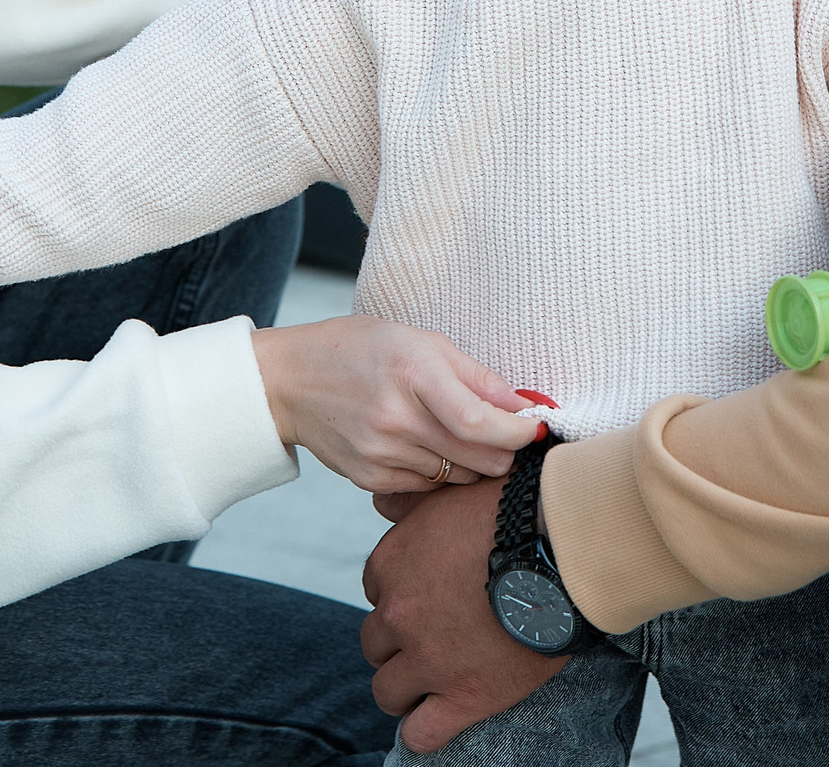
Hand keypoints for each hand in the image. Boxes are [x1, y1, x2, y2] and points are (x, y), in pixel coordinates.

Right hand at [251, 316, 545, 494]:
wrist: (289, 382)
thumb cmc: (360, 350)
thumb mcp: (421, 342)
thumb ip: (478, 377)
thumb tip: (528, 406)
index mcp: (413, 374)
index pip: (481, 423)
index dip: (520, 433)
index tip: (539, 428)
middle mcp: (396, 420)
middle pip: (481, 460)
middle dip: (505, 450)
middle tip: (504, 432)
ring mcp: (381, 455)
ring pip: (459, 478)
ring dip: (472, 462)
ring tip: (456, 434)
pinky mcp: (371, 479)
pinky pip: (428, 487)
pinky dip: (440, 471)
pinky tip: (424, 445)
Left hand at [362, 477, 565, 752]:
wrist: (562, 543)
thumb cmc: (515, 509)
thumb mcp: (451, 490)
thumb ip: (409, 501)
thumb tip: (381, 507)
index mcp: (392, 562)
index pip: (375, 591)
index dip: (403, 595)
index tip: (431, 596)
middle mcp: (399, 613)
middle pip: (375, 642)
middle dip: (400, 642)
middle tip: (437, 637)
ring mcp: (428, 659)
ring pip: (388, 691)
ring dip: (407, 687)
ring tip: (438, 680)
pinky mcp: (464, 696)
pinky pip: (422, 733)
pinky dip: (426, 729)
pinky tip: (443, 716)